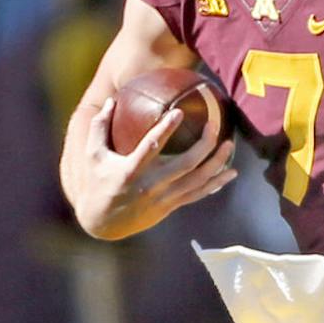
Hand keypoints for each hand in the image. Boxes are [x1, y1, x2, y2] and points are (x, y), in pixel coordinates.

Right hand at [70, 98, 235, 240]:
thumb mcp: (93, 155)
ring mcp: (164, 197)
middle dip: (204, 145)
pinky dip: (215, 184)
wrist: (102, 222)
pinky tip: (230, 173)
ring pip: (197, 181)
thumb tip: (109, 101)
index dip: (166, 129)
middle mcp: (151, 185)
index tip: (179, 112)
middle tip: (214, 125)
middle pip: (185, 164)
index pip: (151, 146)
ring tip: (229, 145)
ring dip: (217, 163)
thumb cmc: (98, 182)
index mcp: (131, 170)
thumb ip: (99, 127)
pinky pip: (198, 194)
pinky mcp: (171, 206)